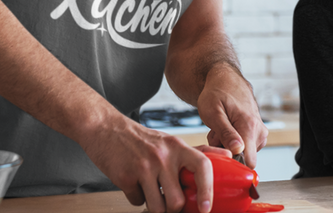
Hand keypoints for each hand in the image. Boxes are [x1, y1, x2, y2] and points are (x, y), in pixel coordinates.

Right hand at [81, 110, 227, 212]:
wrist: (105, 127)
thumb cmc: (140, 138)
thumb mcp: (169, 141)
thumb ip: (197, 152)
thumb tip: (227, 155)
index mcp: (177, 146)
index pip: (203, 165)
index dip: (208, 189)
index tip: (206, 208)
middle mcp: (163, 155)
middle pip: (178, 200)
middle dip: (173, 208)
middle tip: (168, 200)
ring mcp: (144, 166)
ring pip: (158, 207)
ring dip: (155, 206)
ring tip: (150, 192)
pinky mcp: (126, 176)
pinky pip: (137, 202)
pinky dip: (136, 197)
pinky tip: (134, 183)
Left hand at [196, 64, 267, 168]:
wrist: (225, 78)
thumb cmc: (216, 92)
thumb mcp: (213, 112)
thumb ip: (226, 133)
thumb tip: (238, 151)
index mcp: (249, 126)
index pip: (250, 161)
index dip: (233, 161)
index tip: (221, 152)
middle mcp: (259, 130)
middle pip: (243, 156)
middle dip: (227, 148)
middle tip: (216, 132)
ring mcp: (260, 130)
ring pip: (243, 151)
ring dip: (228, 143)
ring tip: (220, 127)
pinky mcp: (258, 130)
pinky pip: (245, 144)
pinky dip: (234, 138)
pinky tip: (227, 126)